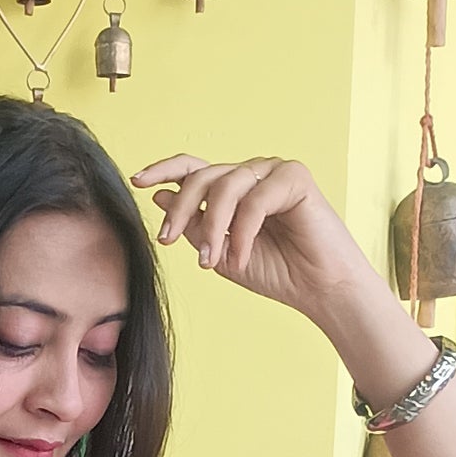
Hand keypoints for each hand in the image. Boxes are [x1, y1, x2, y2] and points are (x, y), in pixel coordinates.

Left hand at [130, 153, 377, 335]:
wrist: (318, 289)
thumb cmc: (277, 272)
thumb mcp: (220, 252)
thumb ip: (193, 225)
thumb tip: (160, 195)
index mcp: (233, 188)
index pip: (193, 167)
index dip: (163, 168)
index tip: (137, 181)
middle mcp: (252, 174)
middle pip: (203, 176)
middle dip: (181, 209)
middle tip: (168, 241)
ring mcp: (273, 172)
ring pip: (226, 186)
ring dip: (212, 226)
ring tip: (212, 260)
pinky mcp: (295, 177)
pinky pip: (255, 199)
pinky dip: (243, 231)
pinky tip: (241, 256)